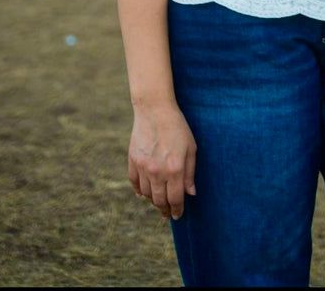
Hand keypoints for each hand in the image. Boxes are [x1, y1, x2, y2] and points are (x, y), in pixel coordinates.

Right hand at [128, 102, 196, 219]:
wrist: (155, 110)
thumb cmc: (177, 127)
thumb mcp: (191, 148)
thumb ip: (190, 172)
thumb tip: (191, 193)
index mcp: (175, 170)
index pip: (175, 199)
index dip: (177, 210)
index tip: (178, 215)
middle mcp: (158, 172)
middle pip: (159, 201)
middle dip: (165, 210)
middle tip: (168, 214)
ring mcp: (143, 167)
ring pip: (146, 194)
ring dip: (153, 201)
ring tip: (158, 202)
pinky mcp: (133, 161)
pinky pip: (134, 183)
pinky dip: (139, 191)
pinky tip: (143, 194)